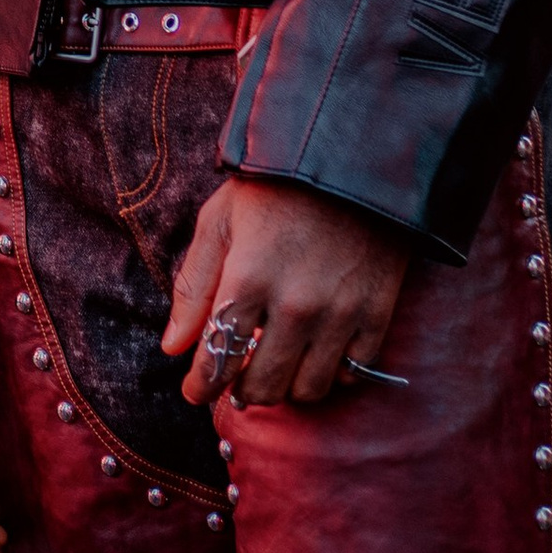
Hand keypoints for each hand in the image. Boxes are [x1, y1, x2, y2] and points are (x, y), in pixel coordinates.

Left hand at [163, 174, 411, 409]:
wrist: (350, 160)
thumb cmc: (273, 187)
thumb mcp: (220, 222)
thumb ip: (194, 287)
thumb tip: (173, 347)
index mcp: (248, 278)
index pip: (218, 358)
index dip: (202, 385)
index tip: (196, 392)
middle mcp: (295, 305)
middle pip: (264, 385)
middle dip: (242, 389)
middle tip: (237, 377)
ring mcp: (340, 313)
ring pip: (308, 389)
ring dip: (287, 386)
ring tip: (277, 365)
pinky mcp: (378, 313)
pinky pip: (353, 373)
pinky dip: (332, 373)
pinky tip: (317, 353)